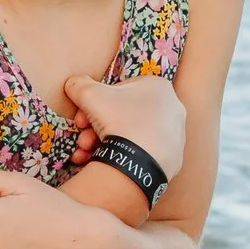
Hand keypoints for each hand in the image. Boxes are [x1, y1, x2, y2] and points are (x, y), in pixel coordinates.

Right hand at [63, 74, 186, 177]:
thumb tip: (73, 84)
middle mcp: (172, 108)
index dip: (95, 105)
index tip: (82, 119)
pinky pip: (144, 153)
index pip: (120, 91)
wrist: (140, 163)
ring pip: (132, 135)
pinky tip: (108, 164)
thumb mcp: (89, 95)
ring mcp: (176, 135)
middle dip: (97, 128)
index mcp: (158, 86)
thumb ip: (79, 85)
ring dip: (106, 143)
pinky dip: (126, 157)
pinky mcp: (174, 158)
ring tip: (89, 153)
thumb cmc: (119, 121)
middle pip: (124, 115)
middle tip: (84, 140)